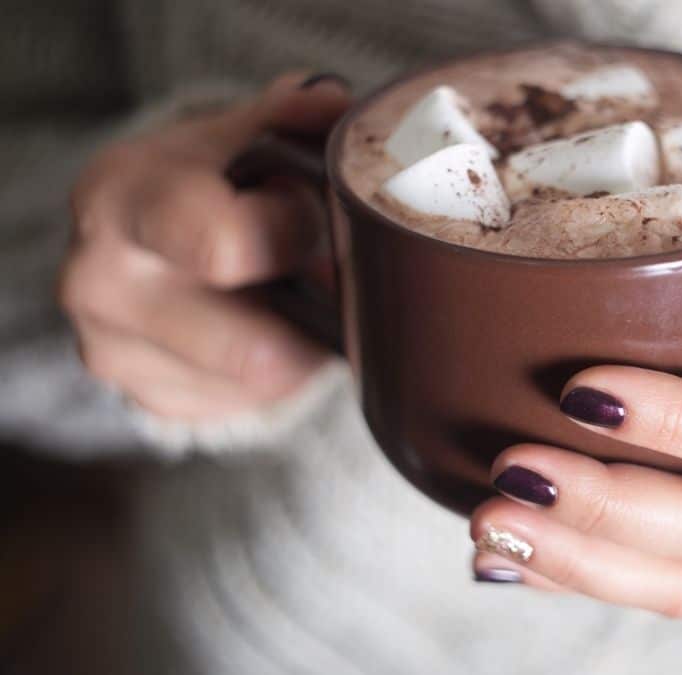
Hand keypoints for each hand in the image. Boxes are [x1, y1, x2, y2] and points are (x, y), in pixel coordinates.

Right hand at [60, 73, 350, 418]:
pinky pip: (245, 405)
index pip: (229, 246)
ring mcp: (114, 350)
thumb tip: (335, 109)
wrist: (132, 234)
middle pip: (253, 347)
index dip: (295, 232)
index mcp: (122, 199)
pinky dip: (276, 373)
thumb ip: (289, 117)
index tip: (307, 212)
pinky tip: (268, 327)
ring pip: (262, 383)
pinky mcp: (144, 397)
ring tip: (297, 297)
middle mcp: (100, 282)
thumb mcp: (234, 134)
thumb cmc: (197, 180)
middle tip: (326, 276)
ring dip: (302, 345)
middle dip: (314, 313)